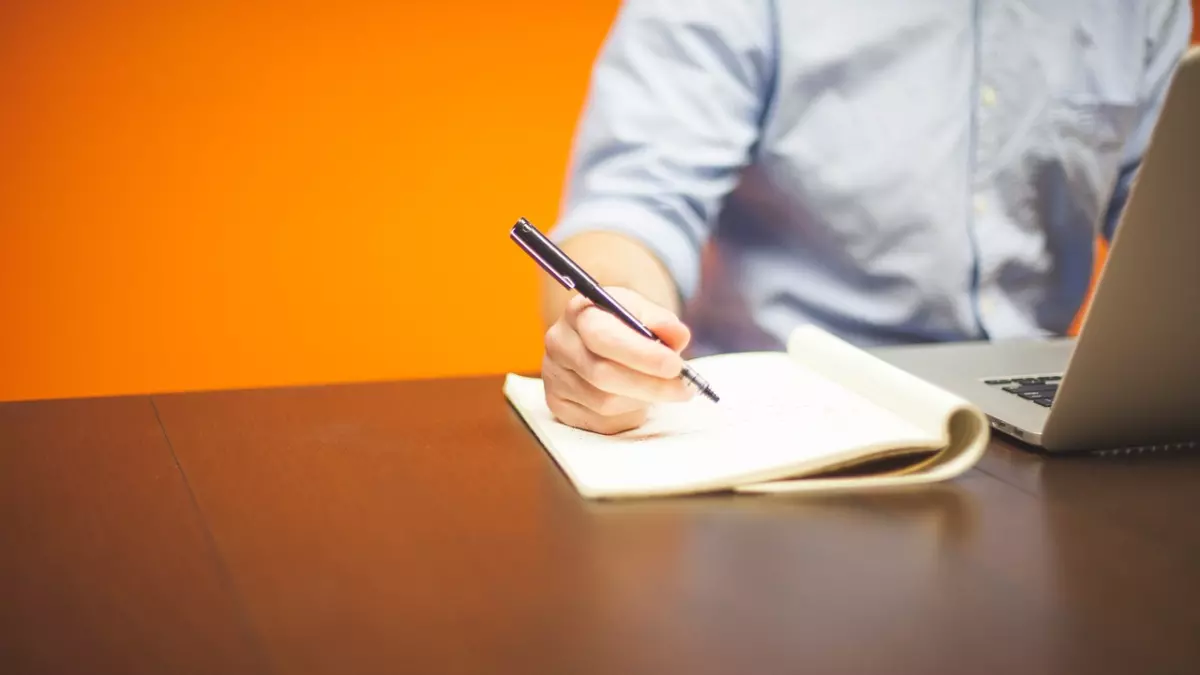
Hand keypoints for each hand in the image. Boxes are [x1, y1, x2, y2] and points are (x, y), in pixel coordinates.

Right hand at [542, 287, 693, 433]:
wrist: (597, 341)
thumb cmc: (624, 326)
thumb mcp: (643, 313)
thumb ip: (662, 321)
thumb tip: (677, 335)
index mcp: (579, 313)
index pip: (604, 336)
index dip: (640, 354)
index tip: (674, 365)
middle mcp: (560, 343)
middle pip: (602, 374)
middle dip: (650, 385)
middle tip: (684, 388)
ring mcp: (555, 377)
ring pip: (604, 402)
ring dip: (641, 400)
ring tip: (660, 390)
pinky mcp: (558, 405)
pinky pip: (600, 422)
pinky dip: (628, 414)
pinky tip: (636, 400)